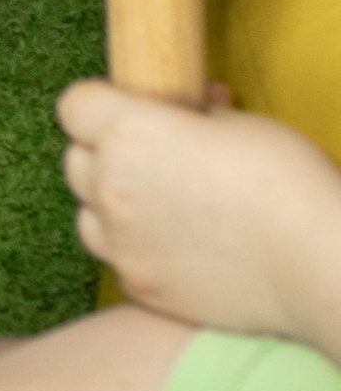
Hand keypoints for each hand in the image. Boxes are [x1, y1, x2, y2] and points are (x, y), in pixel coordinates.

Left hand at [58, 78, 340, 344]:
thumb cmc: (287, 183)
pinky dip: (135, 248)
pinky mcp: (139, 286)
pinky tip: (179, 245)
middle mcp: (111, 187)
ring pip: (88, 214)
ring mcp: (121, 243)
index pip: (75, 105)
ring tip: (163, 205)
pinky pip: (117, 258)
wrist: (316, 263)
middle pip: (74, 160)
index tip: (127, 109)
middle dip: (104, 153)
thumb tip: (190, 111)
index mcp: (130, 133)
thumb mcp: (238, 124)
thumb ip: (193, 118)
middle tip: (152, 157)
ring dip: (111, 205)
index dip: (101, 103)